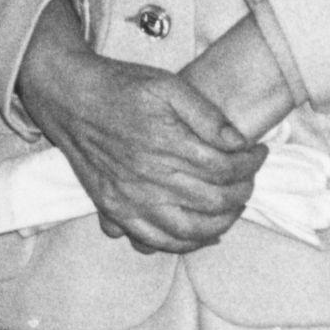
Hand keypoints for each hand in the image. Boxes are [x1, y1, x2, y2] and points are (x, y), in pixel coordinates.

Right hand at [19, 28, 261, 253]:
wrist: (69, 98)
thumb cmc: (120, 87)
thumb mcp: (169, 85)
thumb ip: (207, 115)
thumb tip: (239, 142)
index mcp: (166, 144)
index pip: (226, 168)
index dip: (252, 164)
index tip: (260, 152)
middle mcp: (149, 178)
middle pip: (215, 200)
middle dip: (243, 191)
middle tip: (250, 177)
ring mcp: (130, 199)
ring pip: (190, 230)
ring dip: (222, 222)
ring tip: (234, 205)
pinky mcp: (114, 209)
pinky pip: (155, 241)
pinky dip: (185, 243)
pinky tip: (203, 233)